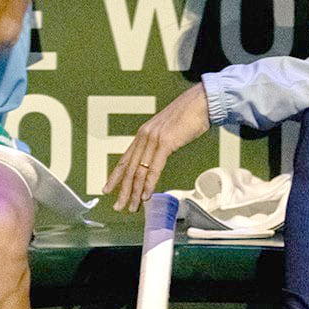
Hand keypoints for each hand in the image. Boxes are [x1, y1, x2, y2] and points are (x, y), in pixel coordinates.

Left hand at [103, 83, 210, 211]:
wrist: (201, 102)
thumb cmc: (189, 116)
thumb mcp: (168, 130)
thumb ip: (159, 142)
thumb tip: (157, 157)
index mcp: (143, 133)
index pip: (124, 159)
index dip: (115, 176)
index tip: (107, 189)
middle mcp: (144, 136)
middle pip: (129, 168)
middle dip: (122, 190)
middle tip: (118, 206)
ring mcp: (153, 139)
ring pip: (139, 171)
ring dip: (135, 192)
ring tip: (132, 207)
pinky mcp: (165, 142)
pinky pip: (154, 168)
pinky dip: (149, 184)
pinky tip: (146, 195)